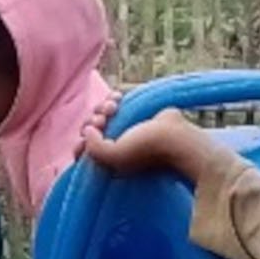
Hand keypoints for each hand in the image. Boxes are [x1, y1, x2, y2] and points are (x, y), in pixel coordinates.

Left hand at [77, 106, 206, 178]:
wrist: (178, 138)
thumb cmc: (147, 150)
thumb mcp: (116, 156)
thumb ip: (94, 147)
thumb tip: (87, 131)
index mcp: (107, 161)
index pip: (82, 152)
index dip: (81, 140)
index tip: (89, 133)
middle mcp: (114, 146)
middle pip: (90, 130)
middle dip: (93, 120)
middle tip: (103, 118)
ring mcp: (124, 130)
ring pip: (101, 114)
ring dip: (102, 107)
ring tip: (113, 106)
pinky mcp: (133, 115)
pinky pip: (114, 103)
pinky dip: (112, 98)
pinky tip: (117, 97)